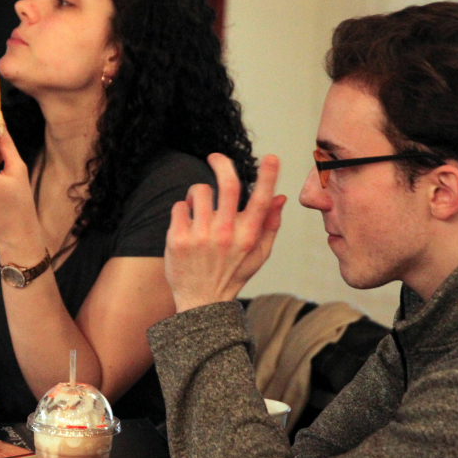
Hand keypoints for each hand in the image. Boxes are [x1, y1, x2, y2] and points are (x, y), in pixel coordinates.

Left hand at [164, 153, 286, 312]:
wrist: (200, 301)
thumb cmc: (232, 274)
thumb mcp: (258, 255)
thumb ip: (270, 225)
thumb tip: (280, 197)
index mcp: (247, 236)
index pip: (261, 200)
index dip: (268, 176)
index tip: (271, 157)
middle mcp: (225, 234)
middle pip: (228, 185)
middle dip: (222, 163)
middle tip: (216, 157)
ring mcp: (200, 236)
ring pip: (199, 191)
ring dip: (199, 193)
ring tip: (200, 207)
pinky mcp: (177, 239)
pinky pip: (179, 206)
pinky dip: (183, 209)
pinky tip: (187, 222)